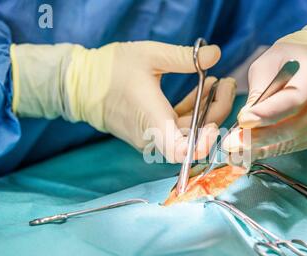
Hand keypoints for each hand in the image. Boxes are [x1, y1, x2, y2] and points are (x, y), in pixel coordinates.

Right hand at [11, 41, 235, 162]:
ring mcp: (151, 134)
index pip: (181, 151)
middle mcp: (152, 134)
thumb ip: (185, 57)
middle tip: (226, 83)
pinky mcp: (150, 129)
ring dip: (207, 109)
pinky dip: (193, 110)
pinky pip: (178, 126)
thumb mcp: (150, 55)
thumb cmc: (110, 69)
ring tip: (218, 81)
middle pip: (194, 137)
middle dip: (217, 111)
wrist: (81, 84)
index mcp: (152, 120)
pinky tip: (203, 87)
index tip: (216, 121)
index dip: (204, 144)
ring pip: (188, 131)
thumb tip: (216, 53)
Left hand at [222, 41, 306, 164]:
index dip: (267, 114)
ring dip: (263, 148)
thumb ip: (259, 88)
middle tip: (234, 143)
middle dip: (261, 138)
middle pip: (294, 127)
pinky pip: (295, 145)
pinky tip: (253, 151)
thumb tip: (246, 119)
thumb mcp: (270, 62)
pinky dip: (272, 149)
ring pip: (293, 141)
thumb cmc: (291, 60)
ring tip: (237, 151)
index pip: (292, 100)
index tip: (243, 121)